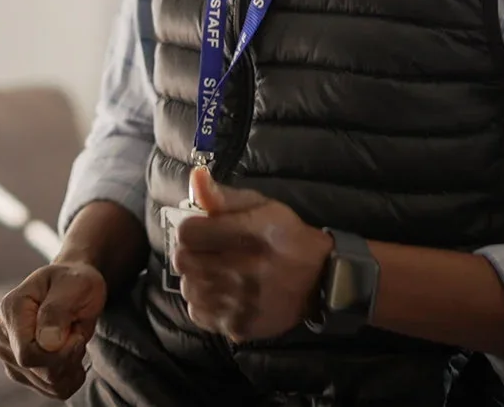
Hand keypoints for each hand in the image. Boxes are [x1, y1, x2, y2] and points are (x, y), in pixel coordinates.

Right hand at [0, 260, 108, 398]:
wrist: (72, 288)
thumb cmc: (73, 282)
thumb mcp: (73, 285)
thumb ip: (58, 311)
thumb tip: (47, 343)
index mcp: (11, 309)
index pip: (27, 354)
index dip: (59, 353)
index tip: (76, 334)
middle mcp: (3, 334)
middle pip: (37, 371)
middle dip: (68, 359)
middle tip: (75, 333)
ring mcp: (9, 355)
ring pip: (47, 385)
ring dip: (71, 367)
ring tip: (71, 340)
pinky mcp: (21, 371)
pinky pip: (52, 391)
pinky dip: (70, 378)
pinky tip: (71, 356)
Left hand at [170, 166, 332, 342]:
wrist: (320, 280)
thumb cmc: (288, 237)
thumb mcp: (262, 206)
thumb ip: (224, 196)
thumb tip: (196, 177)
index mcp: (247, 234)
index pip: (187, 234)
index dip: (191, 230)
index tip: (203, 232)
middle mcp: (242, 269)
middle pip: (183, 262)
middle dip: (191, 254)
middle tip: (207, 254)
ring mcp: (240, 302)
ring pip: (188, 289)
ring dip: (195, 280)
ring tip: (215, 275)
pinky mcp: (239, 325)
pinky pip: (199, 315)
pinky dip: (203, 305)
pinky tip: (219, 295)